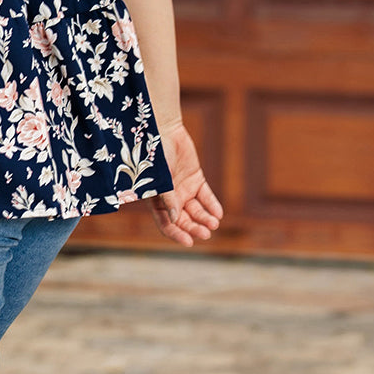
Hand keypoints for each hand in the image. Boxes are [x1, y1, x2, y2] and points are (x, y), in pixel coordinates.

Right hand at [148, 121, 223, 248]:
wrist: (164, 131)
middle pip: (184, 220)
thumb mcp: (159, 179)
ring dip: (205, 218)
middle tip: (207, 233)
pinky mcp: (196, 179)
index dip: (177, 234)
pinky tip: (219, 214)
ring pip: (196, 210)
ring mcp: (184, 189)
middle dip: (194, 228)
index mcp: (157, 201)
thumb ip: (168, 198)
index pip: (166, 224)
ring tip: (214, 223)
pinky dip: (212, 205)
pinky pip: (206, 196)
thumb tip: (175, 218)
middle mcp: (170, 198)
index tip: (189, 242)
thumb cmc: (155, 155)